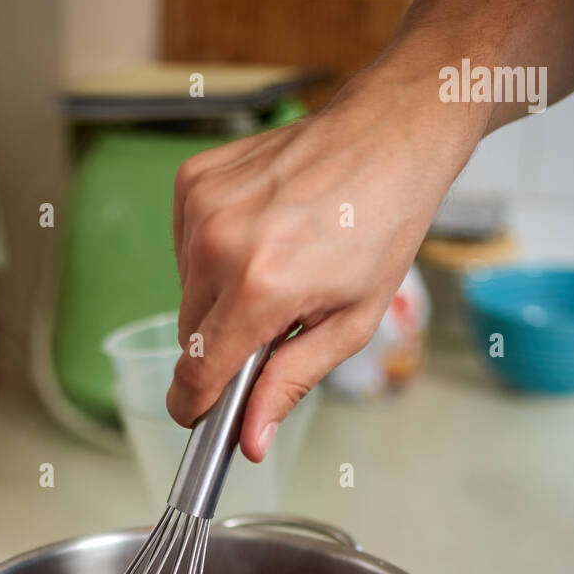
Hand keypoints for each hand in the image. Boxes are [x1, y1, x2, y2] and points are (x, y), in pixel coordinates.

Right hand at [167, 70, 483, 459]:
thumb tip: (252, 438)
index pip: (197, 371)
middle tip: (276, 322)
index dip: (194, 404)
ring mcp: (201, 207)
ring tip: (276, 267)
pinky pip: (185, 249)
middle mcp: (219, 244)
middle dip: (223, 343)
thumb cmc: (381, 225)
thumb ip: (291, 382)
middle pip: (189, 335)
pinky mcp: (193, 181)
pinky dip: (213, 256)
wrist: (389, 134)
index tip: (199, 416)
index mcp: (260, 287)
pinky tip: (259, 236)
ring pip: (185, 292)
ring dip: (220, 297)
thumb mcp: (351, 322)